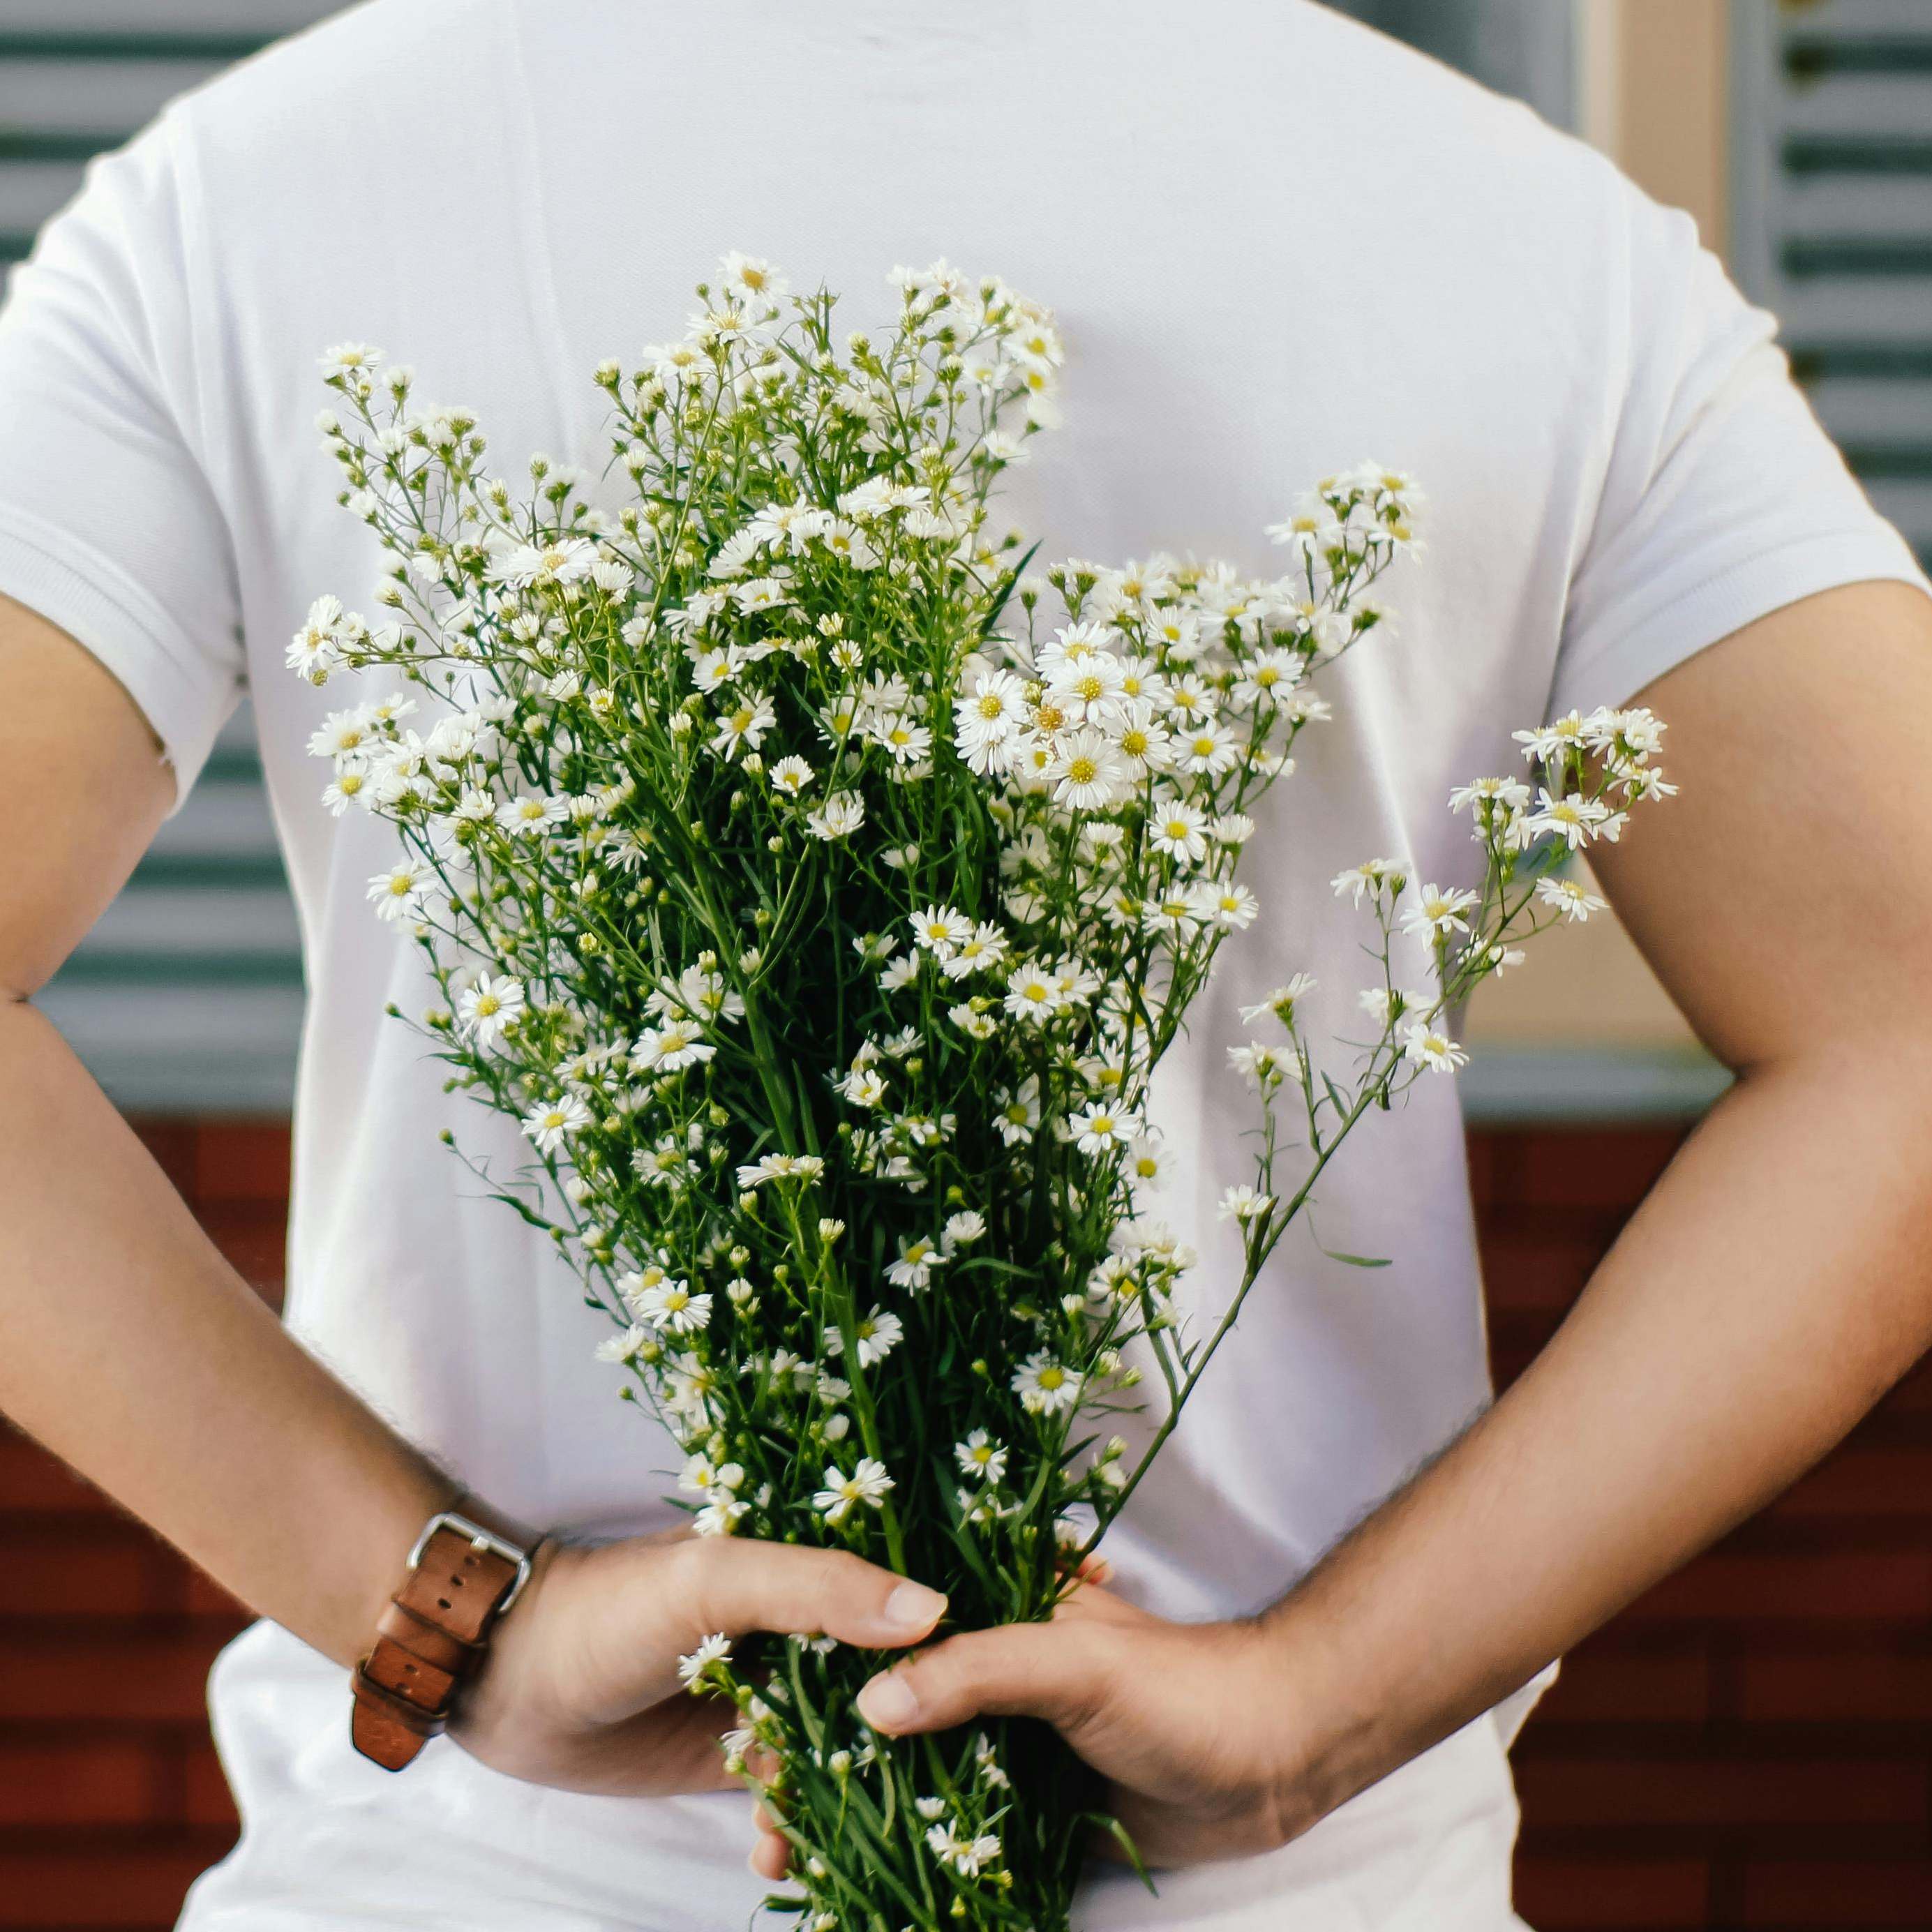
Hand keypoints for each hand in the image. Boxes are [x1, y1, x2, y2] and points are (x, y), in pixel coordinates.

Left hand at [452, 1529, 946, 1795]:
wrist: (506, 1678)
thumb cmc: (610, 1607)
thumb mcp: (715, 1579)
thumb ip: (816, 1589)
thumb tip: (931, 1612)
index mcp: (802, 1568)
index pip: (897, 1601)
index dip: (941, 1647)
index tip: (981, 1695)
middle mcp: (797, 1631)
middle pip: (881, 1686)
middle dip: (904, 1743)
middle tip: (929, 1795)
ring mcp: (768, 1697)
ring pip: (841, 1753)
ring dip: (849, 1800)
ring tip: (839, 1840)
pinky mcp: (733, 1757)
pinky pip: (789, 1797)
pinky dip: (795, 1830)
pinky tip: (780, 1854)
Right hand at [748, 1574, 1340, 1879]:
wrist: (1276, 1758)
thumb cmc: (1182, 1687)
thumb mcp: (1074, 1663)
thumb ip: (978, 1672)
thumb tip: (871, 1708)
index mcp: (989, 1603)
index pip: (880, 1623)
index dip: (815, 1662)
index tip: (747, 1709)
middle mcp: (984, 1663)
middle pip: (880, 1704)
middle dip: (818, 1756)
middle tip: (757, 1812)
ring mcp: (1004, 1735)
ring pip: (909, 1771)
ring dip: (855, 1811)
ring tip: (785, 1859)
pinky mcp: (1028, 1800)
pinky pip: (953, 1825)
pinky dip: (910, 1851)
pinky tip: (855, 1883)